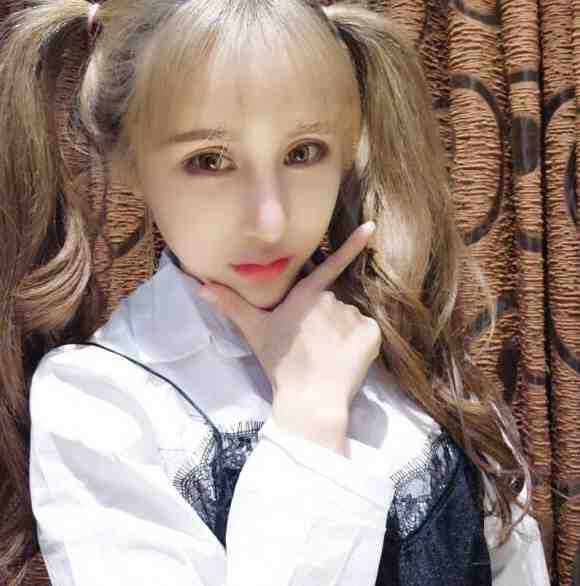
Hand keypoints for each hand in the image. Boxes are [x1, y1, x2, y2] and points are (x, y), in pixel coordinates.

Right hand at [198, 222, 381, 445]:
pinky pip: (366, 333)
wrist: (310, 398)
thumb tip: (201, 285)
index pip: (332, 263)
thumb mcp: (254, 331)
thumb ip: (232, 304)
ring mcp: (354, 315)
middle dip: (325, 319)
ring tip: (327, 356)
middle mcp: (332, 298)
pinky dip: (359, 344)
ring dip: (341, 332)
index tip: (371, 227)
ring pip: (349, 319)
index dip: (352, 245)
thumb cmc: (280, 362)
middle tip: (311, 346)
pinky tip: (344, 359)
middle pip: (332, 303)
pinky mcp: (371, 334)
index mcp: (307, 294)